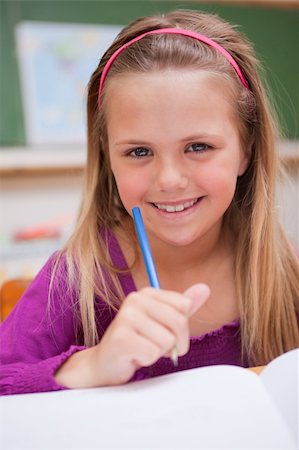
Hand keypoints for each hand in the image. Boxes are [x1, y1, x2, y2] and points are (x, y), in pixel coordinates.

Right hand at [55, 283, 209, 388]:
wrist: (107, 363)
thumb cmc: (139, 341)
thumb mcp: (164, 322)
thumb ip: (184, 306)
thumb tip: (205, 288)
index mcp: (147, 293)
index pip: (184, 306)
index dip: (181, 327)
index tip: (165, 332)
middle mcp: (135, 299)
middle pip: (179, 322)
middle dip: (175, 342)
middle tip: (157, 346)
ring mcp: (126, 317)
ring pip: (167, 341)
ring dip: (158, 352)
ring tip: (142, 349)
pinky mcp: (121, 338)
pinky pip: (153, 353)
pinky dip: (147, 360)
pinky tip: (134, 356)